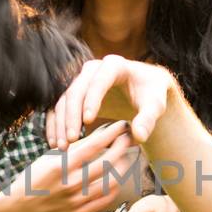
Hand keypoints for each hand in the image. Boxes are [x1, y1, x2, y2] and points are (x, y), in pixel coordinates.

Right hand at [0, 119, 136, 211]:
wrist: (20, 209)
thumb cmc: (34, 178)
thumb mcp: (49, 158)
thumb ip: (74, 149)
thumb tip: (99, 136)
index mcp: (62, 166)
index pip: (94, 146)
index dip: (111, 134)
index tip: (122, 126)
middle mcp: (71, 183)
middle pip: (107, 163)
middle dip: (122, 147)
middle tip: (129, 139)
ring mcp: (77, 200)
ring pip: (112, 182)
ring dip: (123, 167)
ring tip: (126, 157)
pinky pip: (106, 200)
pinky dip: (115, 187)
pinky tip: (117, 178)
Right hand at [48, 55, 175, 149]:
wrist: (145, 88)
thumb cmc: (152, 94)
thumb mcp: (156, 105)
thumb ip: (149, 118)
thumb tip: (138, 136)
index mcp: (114, 65)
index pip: (99, 80)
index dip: (92, 99)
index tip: (88, 121)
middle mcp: (93, 69)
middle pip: (76, 89)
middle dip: (71, 115)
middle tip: (71, 139)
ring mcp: (81, 80)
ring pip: (64, 99)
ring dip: (60, 123)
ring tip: (62, 146)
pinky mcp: (75, 93)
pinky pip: (60, 107)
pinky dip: (56, 124)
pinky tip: (55, 142)